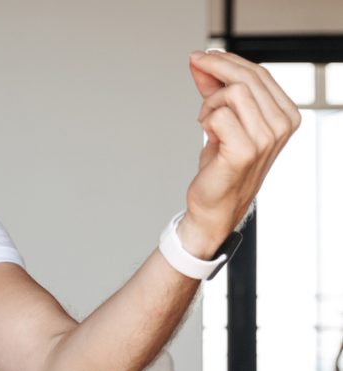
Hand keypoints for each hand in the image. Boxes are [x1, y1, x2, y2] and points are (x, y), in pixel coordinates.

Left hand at [181, 50, 300, 253]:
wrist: (215, 204)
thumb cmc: (222, 163)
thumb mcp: (221, 118)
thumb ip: (215, 89)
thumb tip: (200, 60)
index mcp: (286, 114)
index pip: (258, 73)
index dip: (227, 60)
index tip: (201, 57)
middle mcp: (282, 125)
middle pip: (247, 77)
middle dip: (215, 67)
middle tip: (193, 66)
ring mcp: (267, 138)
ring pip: (234, 92)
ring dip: (209, 102)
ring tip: (205, 121)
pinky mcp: (246, 150)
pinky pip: (219, 115)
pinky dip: (206, 120)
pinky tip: (207, 133)